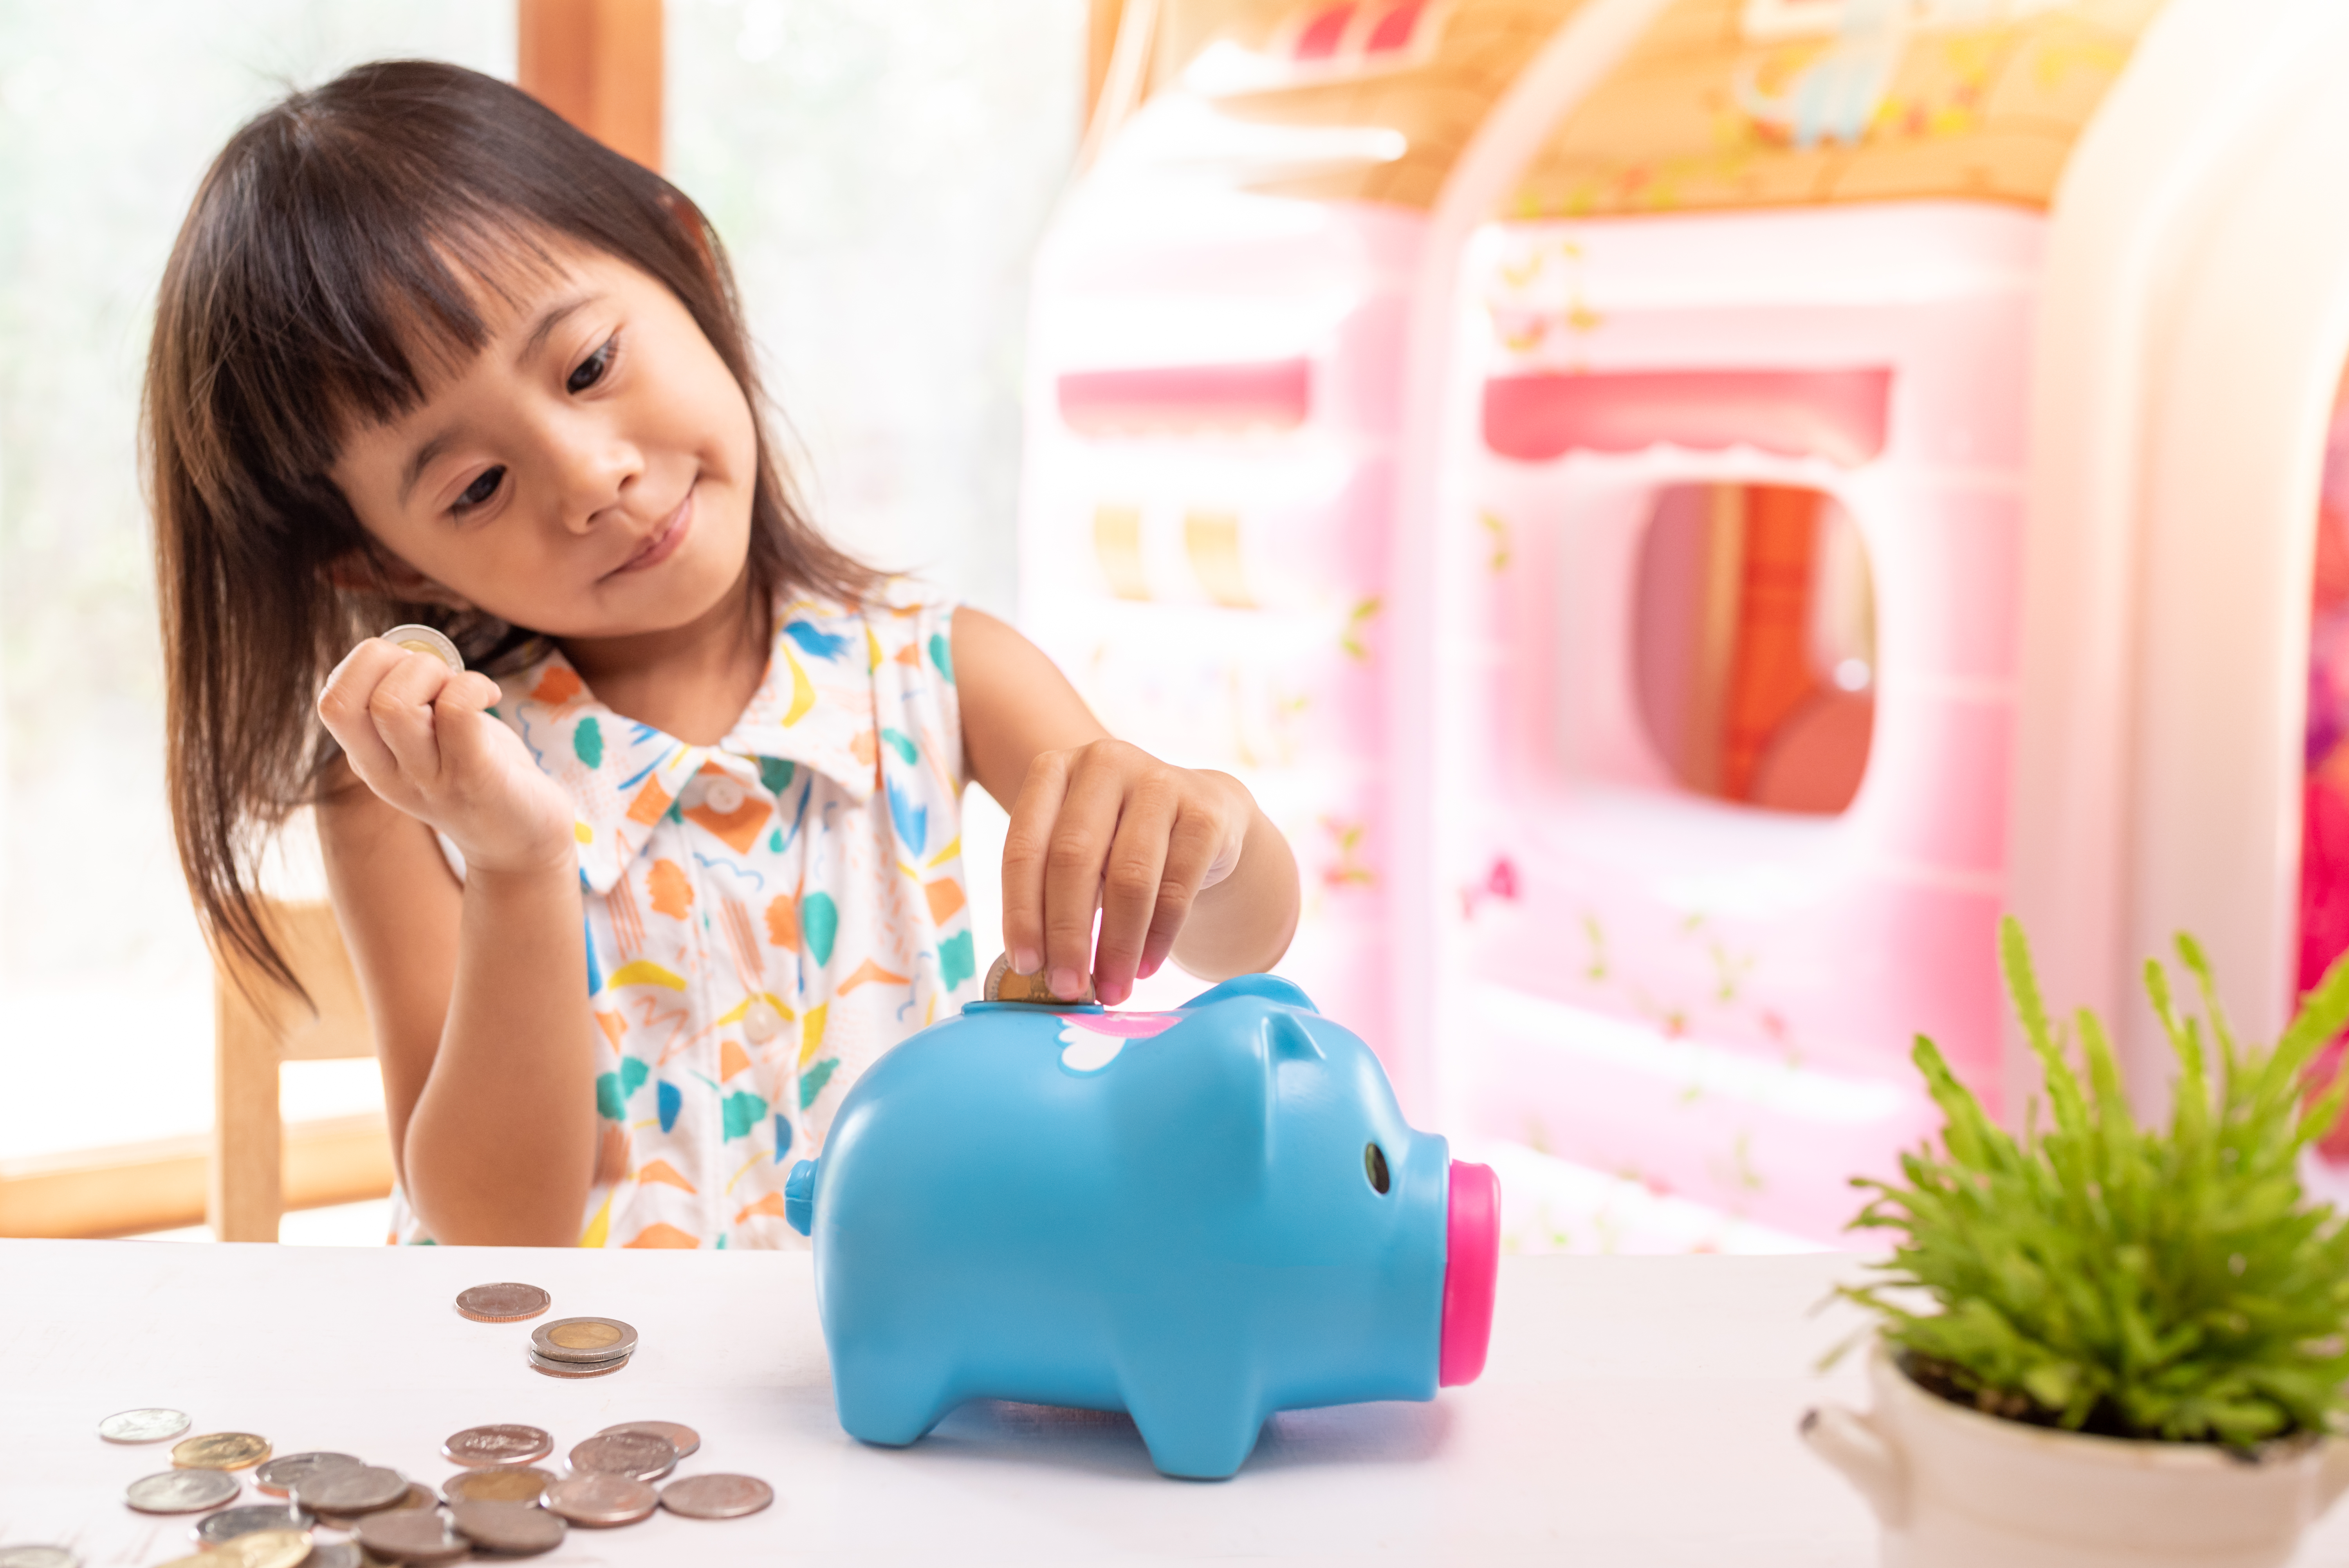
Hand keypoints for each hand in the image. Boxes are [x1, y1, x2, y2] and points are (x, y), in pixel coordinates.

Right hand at [317, 639, 575, 876]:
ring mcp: (427, 779)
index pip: (330, 702)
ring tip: (467, 688)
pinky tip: (492, 696)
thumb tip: (405, 650)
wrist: (524, 842)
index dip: (367, 664)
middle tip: (441, 677)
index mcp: (369, 760)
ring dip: (434, 673)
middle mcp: (387, 774)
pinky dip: (472, 685)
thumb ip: (404, 702)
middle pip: (345, 701)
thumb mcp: (427, 740)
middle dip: (396, 661)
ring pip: (393, 704)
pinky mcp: (474, 777)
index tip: (411, 669)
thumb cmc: (480, 770)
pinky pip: (456, 711)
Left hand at [1000, 739, 1253, 1006]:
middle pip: (1073, 860)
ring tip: (1111, 990)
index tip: (1025, 965)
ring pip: (1129, 877)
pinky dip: (1158, 937)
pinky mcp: (1205, 813)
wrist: (1204, 815)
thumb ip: (1051, 892)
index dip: (1021, 911)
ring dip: (1117, 945)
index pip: (1025, 847)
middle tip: (1067, 988)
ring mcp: (1159, 782)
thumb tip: (1035, 970)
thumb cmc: (1119, 842)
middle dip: (1067, 934)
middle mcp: (1104, 763)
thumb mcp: (1077, 850)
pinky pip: (1176, 887)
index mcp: (1053, 770)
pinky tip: (1145, 967)